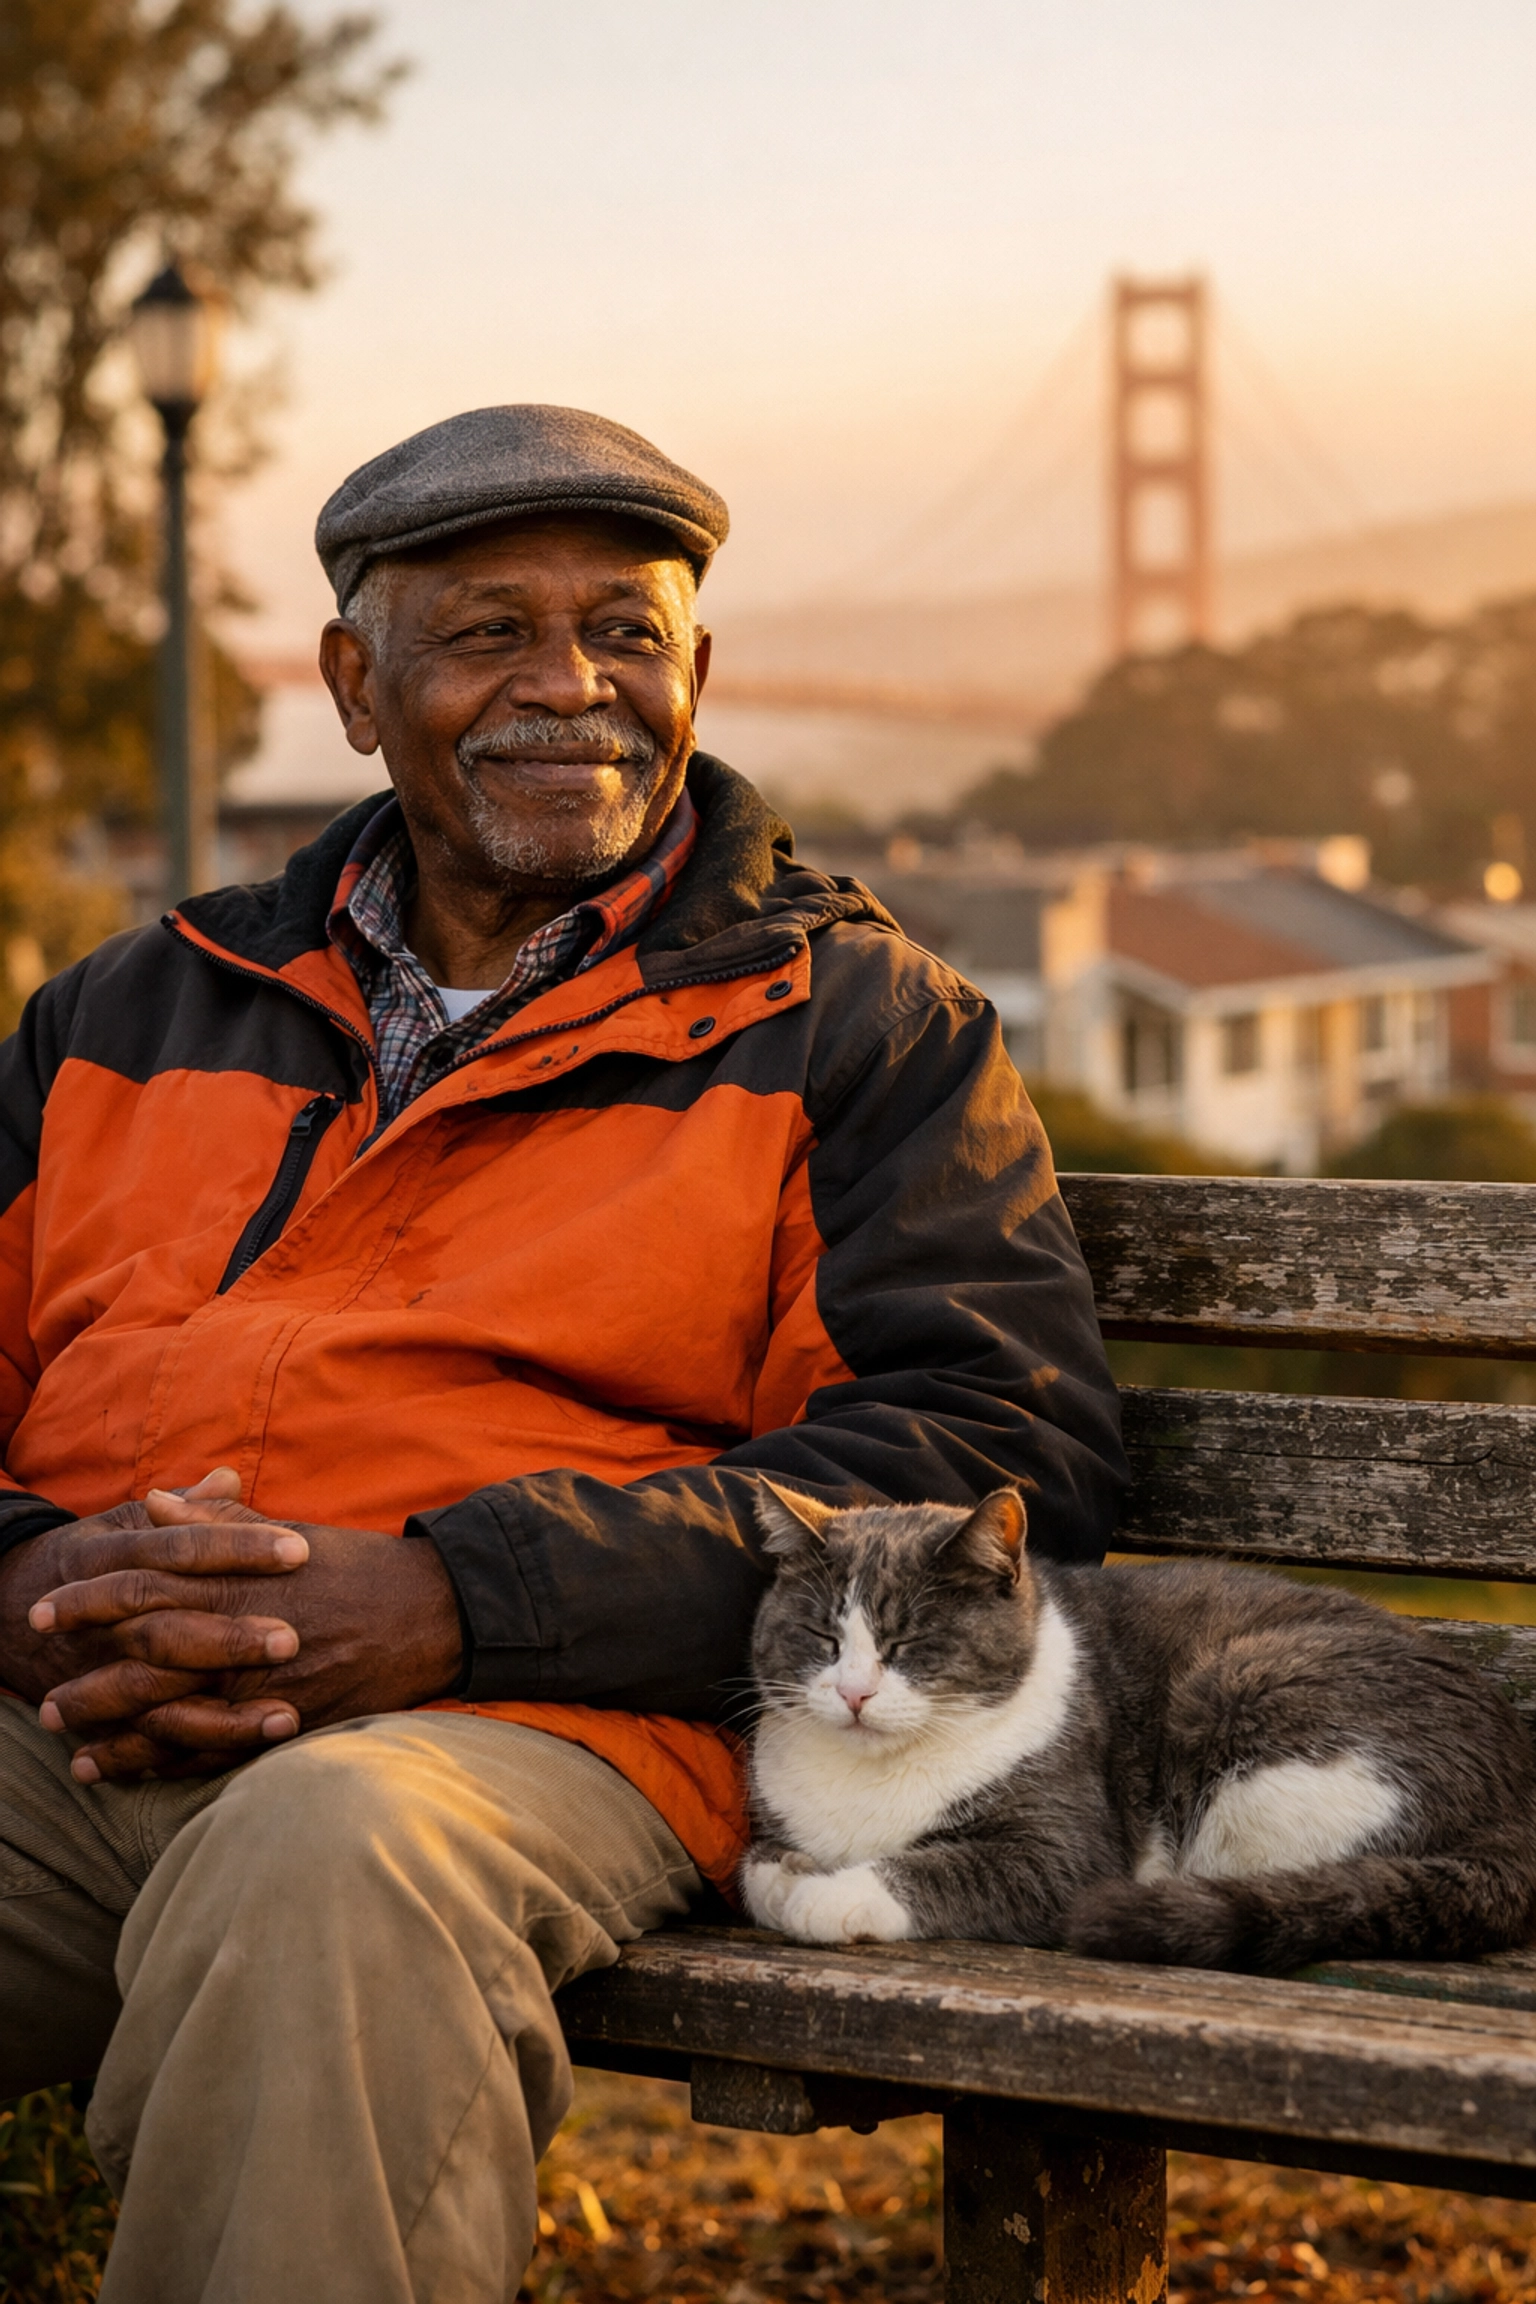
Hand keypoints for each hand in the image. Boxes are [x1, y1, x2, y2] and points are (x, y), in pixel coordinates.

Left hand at [31, 1484, 462, 1782]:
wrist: (434, 1614)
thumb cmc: (358, 1568)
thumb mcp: (285, 1532)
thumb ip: (214, 1518)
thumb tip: (150, 1500)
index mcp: (242, 1578)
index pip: (146, 1584)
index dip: (88, 1598)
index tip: (43, 1606)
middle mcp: (247, 1632)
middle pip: (145, 1658)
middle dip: (87, 1678)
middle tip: (41, 1698)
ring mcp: (266, 1684)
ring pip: (171, 1714)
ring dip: (113, 1733)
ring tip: (69, 1746)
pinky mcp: (287, 1723)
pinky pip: (212, 1751)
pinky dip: (163, 1765)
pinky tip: (126, 1774)